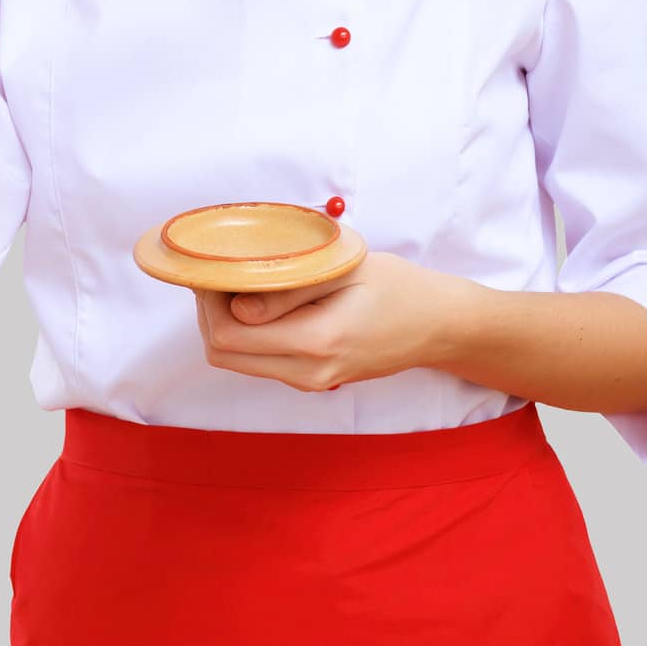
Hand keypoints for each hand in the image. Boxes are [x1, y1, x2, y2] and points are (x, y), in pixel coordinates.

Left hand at [192, 251, 477, 392]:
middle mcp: (308, 373)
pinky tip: (262, 299)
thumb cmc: (397, 287)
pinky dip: (248, 332)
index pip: (229, 334)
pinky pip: (260, 360)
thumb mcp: (345, 270)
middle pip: (222, 353)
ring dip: (226, 321)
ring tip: (242, 280)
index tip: (215, 263)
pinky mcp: (312, 379)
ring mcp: (309, 382)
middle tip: (222, 270)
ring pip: (237, 360)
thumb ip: (290, 289)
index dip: (209, 298)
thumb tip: (235, 304)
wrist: (437, 325)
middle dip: (210, 310)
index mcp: (316, 341)